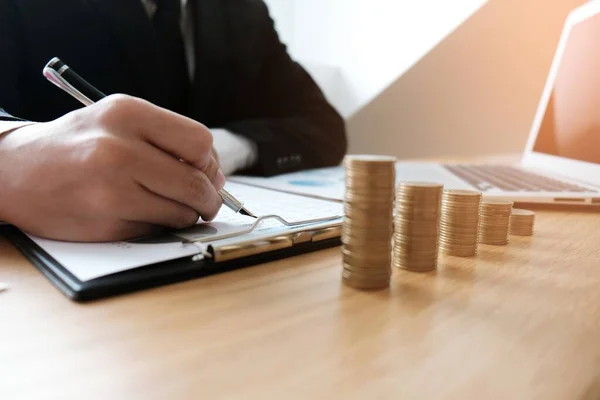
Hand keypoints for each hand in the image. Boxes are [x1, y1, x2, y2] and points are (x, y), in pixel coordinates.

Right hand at [0, 94, 224, 241]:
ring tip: (167, 205)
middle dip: (209, 198)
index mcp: (127, 113)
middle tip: (205, 202)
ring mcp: (112, 188)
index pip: (199, 142)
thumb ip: (167, 139)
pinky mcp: (107, 222)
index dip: (209, 163)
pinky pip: (158, 229)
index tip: (206, 173)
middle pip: (197, 182)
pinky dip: (160, 226)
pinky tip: (140, 212)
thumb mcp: (117, 120)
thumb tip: (216, 176)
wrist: (13, 172)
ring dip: (186, 214)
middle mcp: (119, 148)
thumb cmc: (74, 145)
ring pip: (182, 211)